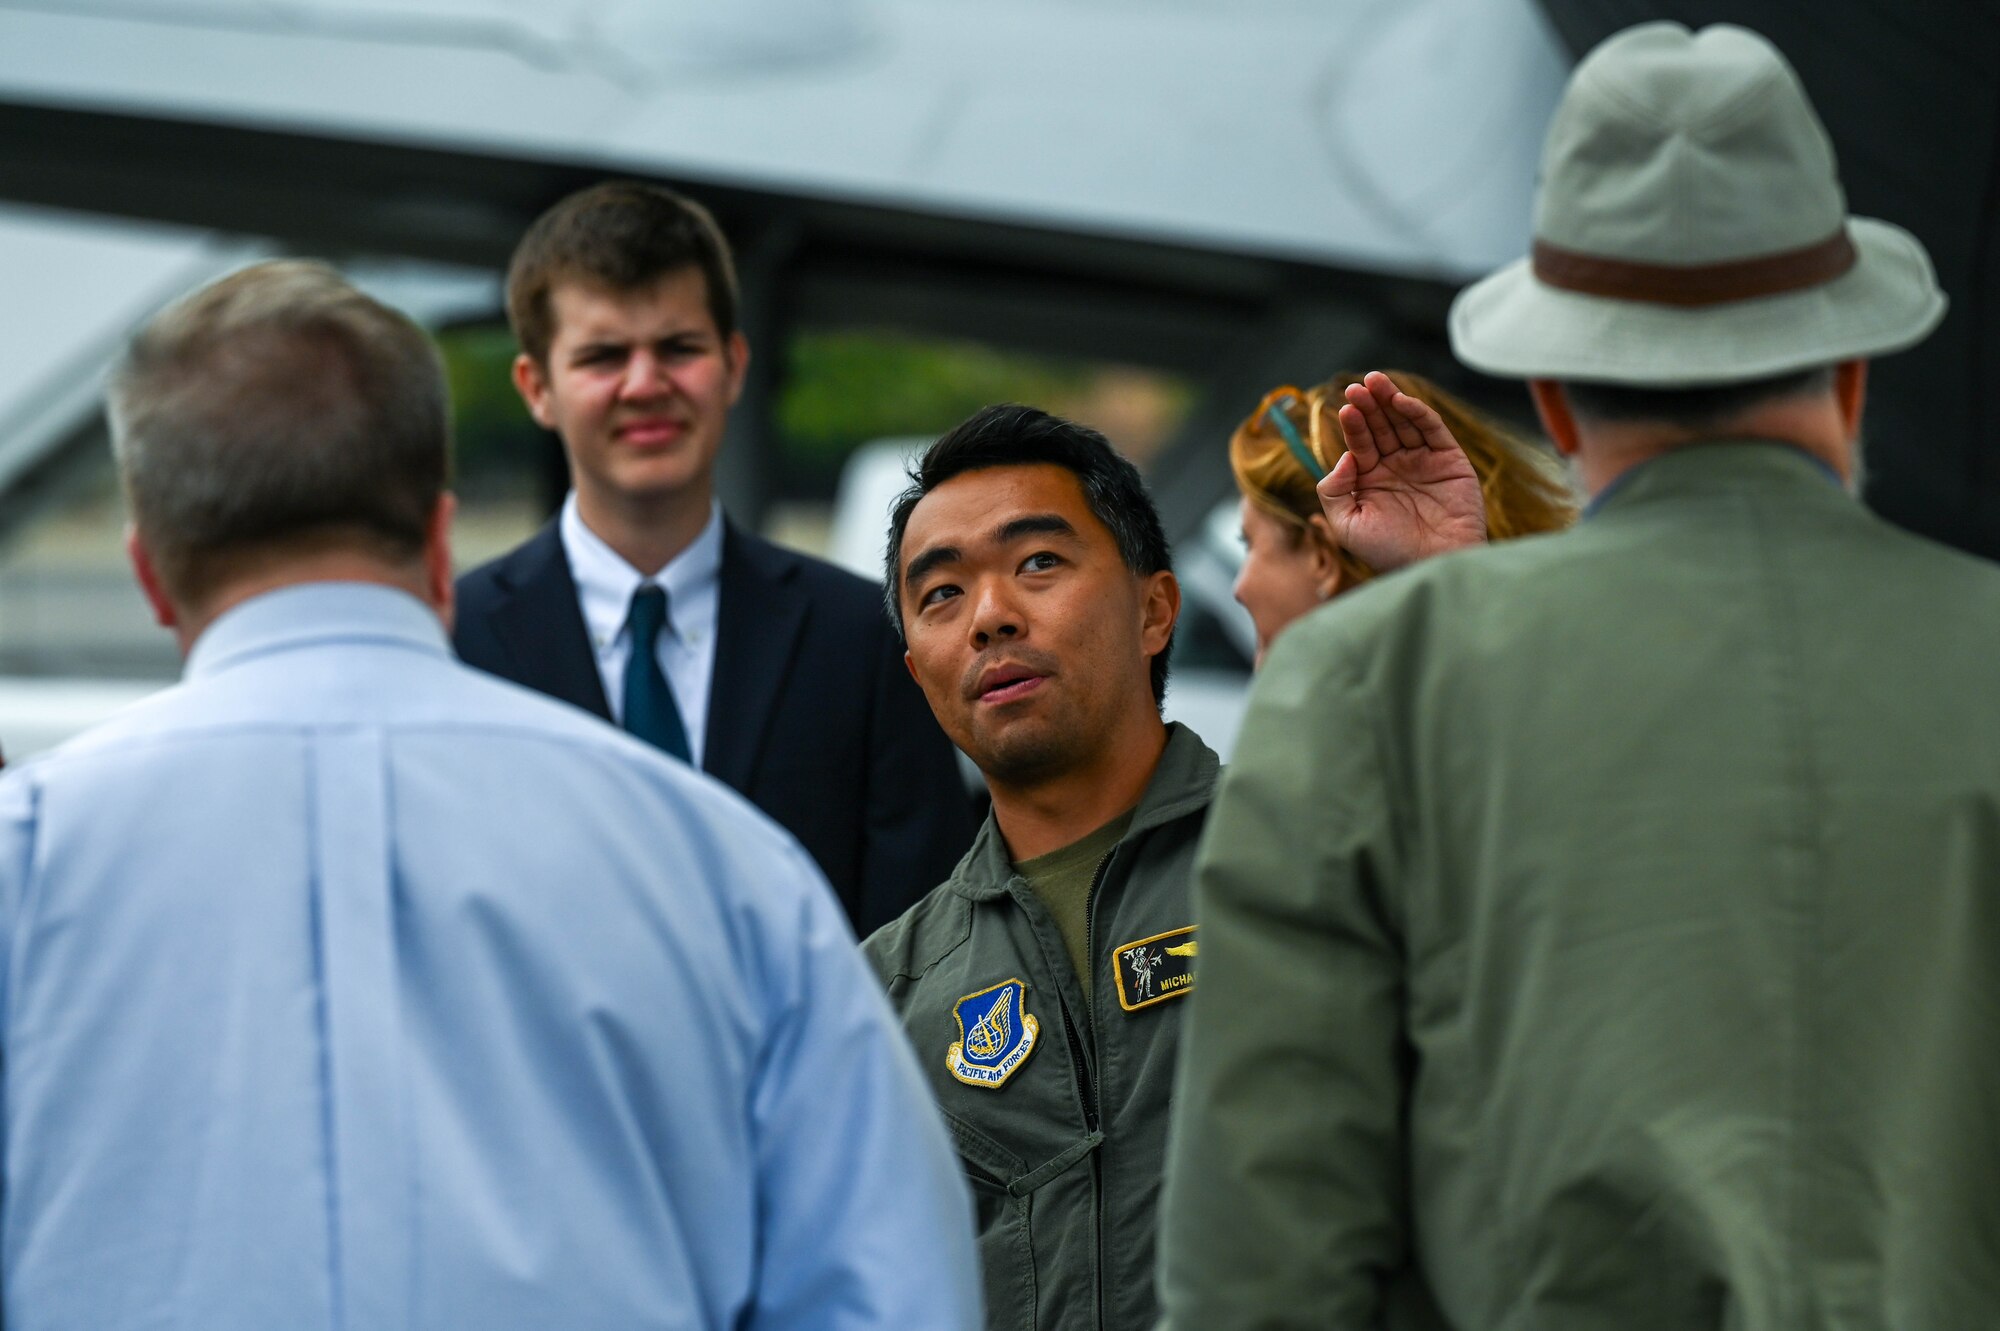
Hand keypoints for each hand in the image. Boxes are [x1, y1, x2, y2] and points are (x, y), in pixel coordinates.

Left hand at [1316, 371, 1486, 572]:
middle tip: (1357, 386)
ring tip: (1376, 382)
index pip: (1360, 443)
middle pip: (1380, 426)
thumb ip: (1334, 490)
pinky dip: (1418, 413)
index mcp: (1370, 480)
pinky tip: (1401, 402)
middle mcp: (1396, 467)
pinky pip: (1432, 430)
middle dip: (1369, 405)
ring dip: (1390, 400)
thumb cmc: (1388, 552)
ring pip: (1404, 422)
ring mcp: (1423, 461)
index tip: (1346, 406)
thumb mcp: (1347, 525)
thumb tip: (1343, 456)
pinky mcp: (1449, 460)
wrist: (1432, 565)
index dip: (1353, 424)